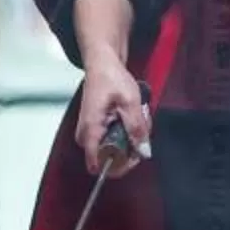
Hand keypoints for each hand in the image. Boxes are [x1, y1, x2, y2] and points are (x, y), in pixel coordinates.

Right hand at [75, 52, 151, 176]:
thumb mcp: (131, 102)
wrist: (102, 64)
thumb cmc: (111, 77)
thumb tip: (143, 151)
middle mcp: (85, 135)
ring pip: (114, 149)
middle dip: (131, 146)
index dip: (120, 165)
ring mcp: (89, 133)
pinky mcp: (95, 130)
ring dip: (130, 137)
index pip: (98, 165)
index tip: (135, 155)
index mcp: (90, 129)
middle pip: (110, 158)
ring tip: (136, 116)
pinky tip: (129, 117)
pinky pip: (113, 141)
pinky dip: (126, 132)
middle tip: (140, 126)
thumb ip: (137, 128)